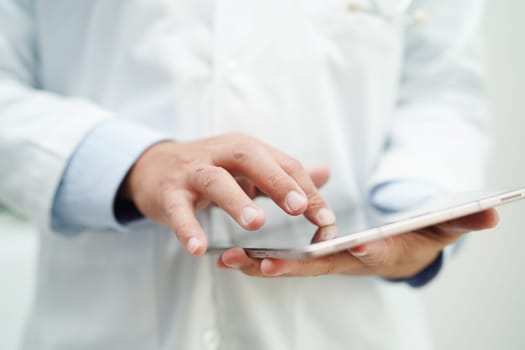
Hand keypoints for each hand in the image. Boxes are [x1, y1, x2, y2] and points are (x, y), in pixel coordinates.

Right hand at [120, 133, 334, 255]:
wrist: (154, 167)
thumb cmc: (210, 169)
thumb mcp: (247, 167)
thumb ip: (284, 173)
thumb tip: (325, 173)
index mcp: (245, 149)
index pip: (281, 163)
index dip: (306, 189)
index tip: (326, 218)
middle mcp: (220, 154)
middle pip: (250, 159)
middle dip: (277, 182)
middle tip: (299, 207)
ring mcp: (192, 172)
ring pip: (215, 181)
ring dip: (236, 200)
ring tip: (256, 223)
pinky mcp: (169, 193)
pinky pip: (178, 210)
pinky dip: (188, 228)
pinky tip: (198, 248)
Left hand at [217, 209, 498, 277]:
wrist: (400, 250)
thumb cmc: (419, 238)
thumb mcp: (443, 227)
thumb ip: (463, 221)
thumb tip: (494, 211)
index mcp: (378, 251)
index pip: (370, 253)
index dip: (361, 249)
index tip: (345, 244)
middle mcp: (348, 261)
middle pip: (319, 265)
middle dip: (291, 266)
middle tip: (258, 264)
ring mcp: (327, 261)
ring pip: (293, 265)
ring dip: (261, 263)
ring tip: (228, 259)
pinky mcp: (312, 256)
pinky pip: (283, 259)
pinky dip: (259, 258)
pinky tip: (231, 255)